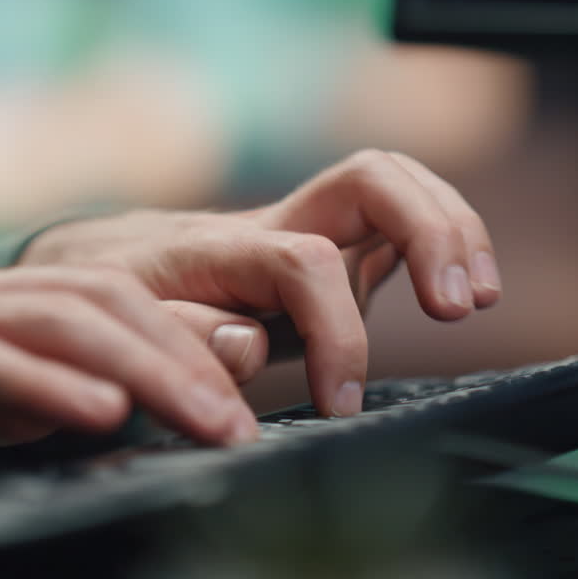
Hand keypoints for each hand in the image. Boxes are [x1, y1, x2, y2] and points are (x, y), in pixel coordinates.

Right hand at [0, 267, 256, 486]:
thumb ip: (37, 391)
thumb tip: (112, 406)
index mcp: (7, 303)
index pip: (118, 300)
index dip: (188, 340)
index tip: (240, 399)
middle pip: (107, 301)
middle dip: (187, 356)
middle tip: (242, 421)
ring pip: (60, 321)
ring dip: (145, 368)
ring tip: (204, 417)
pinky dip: (48, 385)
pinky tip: (101, 412)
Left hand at [19, 149, 501, 416]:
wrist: (98, 265)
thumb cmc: (117, 301)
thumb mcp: (128, 333)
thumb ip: (185, 338)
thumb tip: (250, 339)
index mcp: (221, 249)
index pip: (303, 265)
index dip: (338, 331)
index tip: (339, 401)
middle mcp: (274, 224)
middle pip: (371, 178)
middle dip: (430, 230)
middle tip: (460, 304)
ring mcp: (307, 227)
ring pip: (394, 183)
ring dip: (452, 226)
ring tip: (479, 293)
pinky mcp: (329, 245)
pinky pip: (395, 219)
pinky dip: (441, 238)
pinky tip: (461, 286)